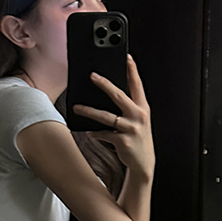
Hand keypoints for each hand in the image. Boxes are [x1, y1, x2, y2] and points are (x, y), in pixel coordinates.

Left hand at [72, 56, 154, 177]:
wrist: (143, 163)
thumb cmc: (138, 139)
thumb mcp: (138, 120)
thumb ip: (128, 107)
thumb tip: (109, 93)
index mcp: (143, 108)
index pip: (137, 85)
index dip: (132, 70)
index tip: (126, 57)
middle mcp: (138, 116)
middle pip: (119, 95)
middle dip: (104, 84)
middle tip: (92, 76)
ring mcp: (131, 129)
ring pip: (106, 116)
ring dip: (89, 111)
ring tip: (77, 107)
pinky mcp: (123, 141)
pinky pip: (104, 134)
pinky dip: (95, 133)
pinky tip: (90, 132)